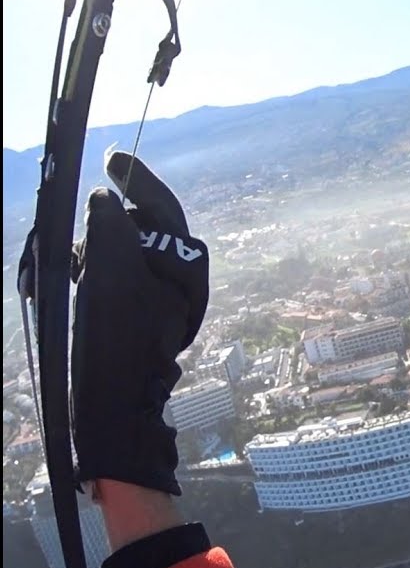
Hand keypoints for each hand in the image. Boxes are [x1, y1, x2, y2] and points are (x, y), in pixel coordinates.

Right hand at [70, 152, 208, 495]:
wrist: (116, 410)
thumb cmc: (116, 347)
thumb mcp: (109, 283)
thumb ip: (108, 233)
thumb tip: (101, 198)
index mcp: (184, 267)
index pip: (163, 208)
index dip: (137, 179)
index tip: (111, 158)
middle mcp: (176, 277)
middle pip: (138, 226)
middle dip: (103, 227)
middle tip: (80, 245)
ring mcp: (155, 293)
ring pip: (117, 249)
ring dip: (90, 254)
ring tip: (74, 278)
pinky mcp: (133, 309)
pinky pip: (107, 274)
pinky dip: (86, 273)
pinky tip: (67, 286)